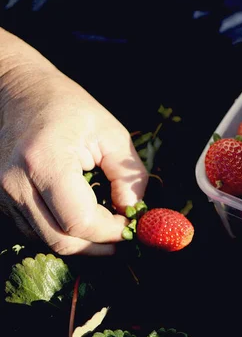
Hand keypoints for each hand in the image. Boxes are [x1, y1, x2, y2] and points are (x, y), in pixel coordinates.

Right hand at [0, 31, 147, 255]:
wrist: (16, 90)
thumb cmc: (68, 107)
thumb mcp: (111, 132)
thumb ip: (128, 175)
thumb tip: (133, 212)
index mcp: (44, 162)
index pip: (80, 221)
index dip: (112, 231)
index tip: (133, 225)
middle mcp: (15, 183)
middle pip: (61, 241)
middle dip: (99, 246)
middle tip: (124, 236)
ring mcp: (2, 193)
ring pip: (46, 241)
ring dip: (81, 242)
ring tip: (106, 226)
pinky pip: (34, 230)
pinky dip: (62, 232)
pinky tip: (82, 218)